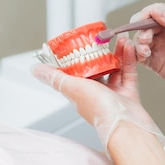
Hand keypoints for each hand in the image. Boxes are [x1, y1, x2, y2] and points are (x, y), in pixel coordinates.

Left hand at [32, 36, 164, 150]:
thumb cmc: (100, 110)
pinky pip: (128, 73)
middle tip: (102, 38)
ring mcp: (112, 95)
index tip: (80, 41)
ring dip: (116, 53)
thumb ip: (55, 77)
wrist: (127, 126)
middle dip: (100, 52)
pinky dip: (129, 60)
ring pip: (114, 69)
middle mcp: (95, 94)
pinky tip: (129, 48)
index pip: (74, 72)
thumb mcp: (73, 88)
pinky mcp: (128, 95)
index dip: (76, 56)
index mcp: (79, 93)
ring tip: (119, 39)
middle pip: (96, 68)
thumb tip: (35, 70)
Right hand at [131, 3, 164, 110]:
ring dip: (138, 43)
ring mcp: (159, 47)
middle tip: (146, 39)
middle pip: (143, 25)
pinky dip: (136, 55)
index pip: (155, 11)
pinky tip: (143, 56)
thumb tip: (157, 11)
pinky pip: (139, 56)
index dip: (145, 15)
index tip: (141, 21)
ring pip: (139, 40)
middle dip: (141, 30)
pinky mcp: (155, 62)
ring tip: (146, 50)